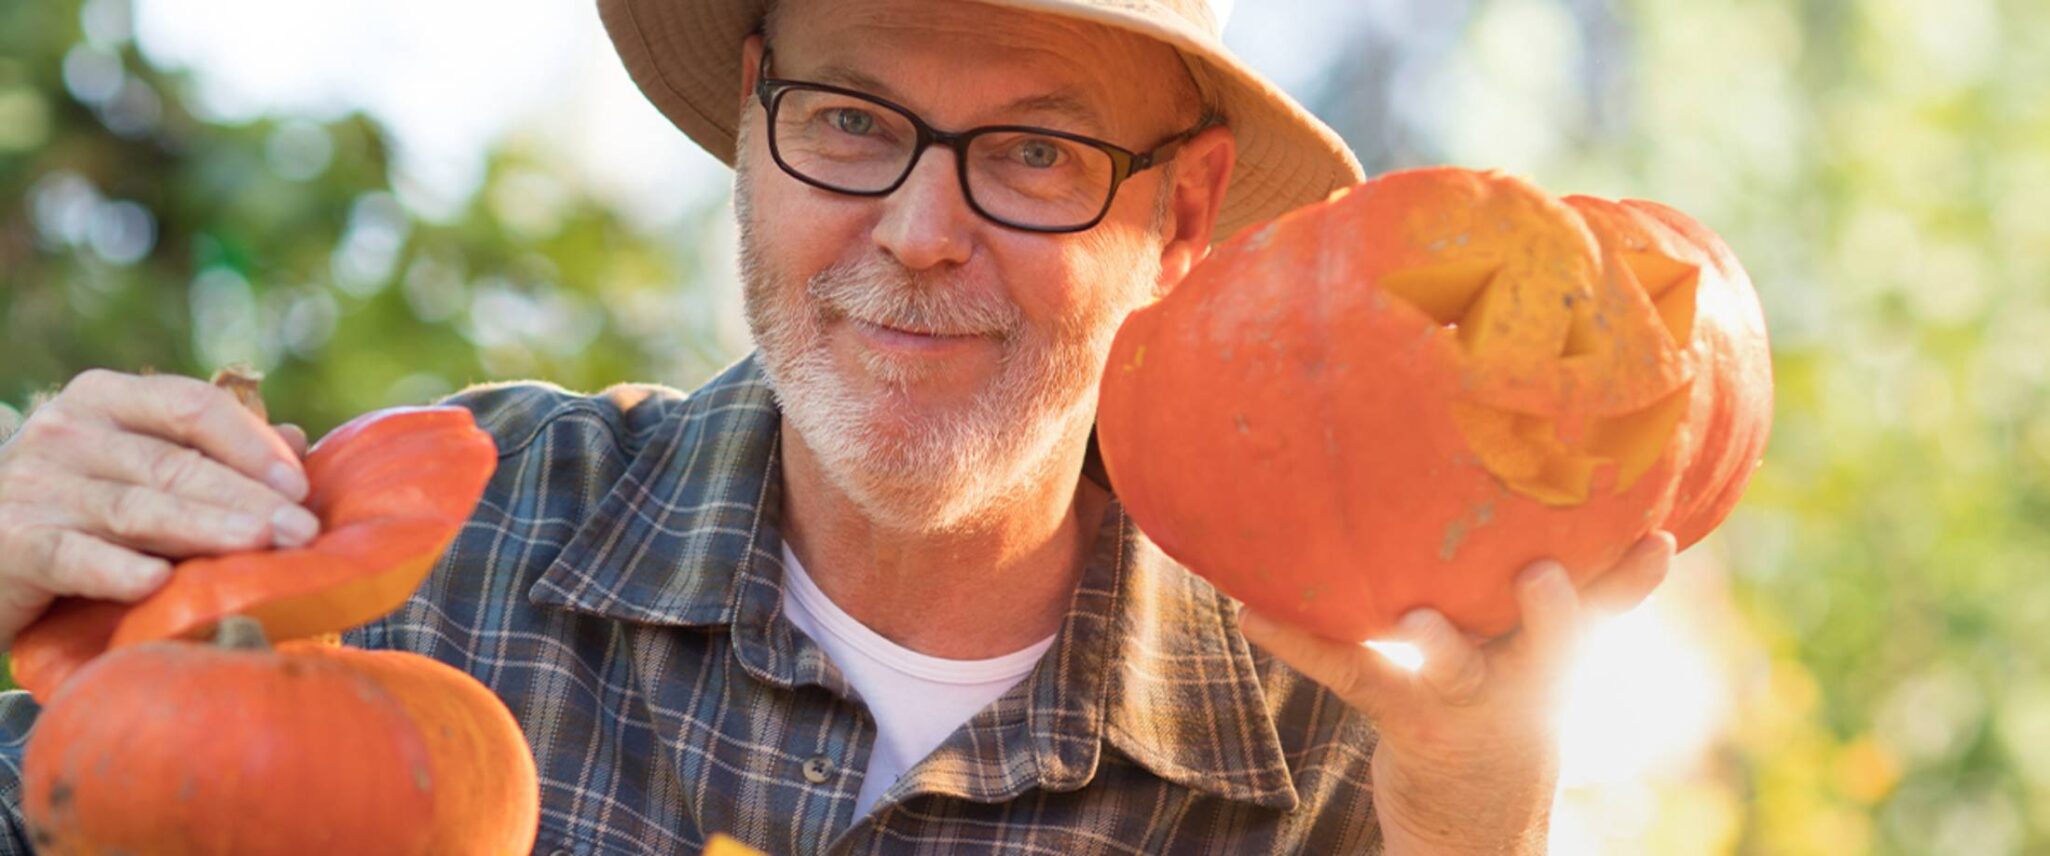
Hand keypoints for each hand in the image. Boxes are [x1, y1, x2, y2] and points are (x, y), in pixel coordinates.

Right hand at [0, 370, 320, 648]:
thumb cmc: (78, 502)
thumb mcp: (140, 465)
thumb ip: (211, 451)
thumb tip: (297, 442)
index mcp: (106, 399)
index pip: (190, 406)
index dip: (251, 444)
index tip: (300, 486)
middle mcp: (67, 432)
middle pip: (173, 463)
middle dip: (246, 497)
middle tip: (301, 530)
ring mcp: (33, 485)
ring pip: (135, 507)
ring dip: (204, 528)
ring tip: (259, 545)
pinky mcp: (12, 542)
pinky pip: (72, 555)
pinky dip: (115, 570)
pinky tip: (156, 583)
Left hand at [1237, 532, 1676, 854]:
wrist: (1477, 827)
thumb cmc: (1507, 709)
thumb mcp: (1548, 656)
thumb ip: (1577, 594)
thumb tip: (1630, 519)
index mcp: (1557, 650)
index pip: (1604, 608)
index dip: (1632, 579)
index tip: (1658, 540)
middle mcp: (1525, 677)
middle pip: (1552, 641)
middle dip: (1552, 608)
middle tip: (1542, 576)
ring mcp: (1467, 700)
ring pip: (1456, 667)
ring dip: (1440, 644)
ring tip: (1416, 620)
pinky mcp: (1407, 718)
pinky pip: (1353, 671)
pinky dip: (1299, 639)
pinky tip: (1253, 613)